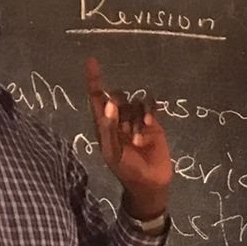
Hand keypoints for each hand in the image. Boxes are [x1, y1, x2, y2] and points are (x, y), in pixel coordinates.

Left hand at [85, 58, 170, 220]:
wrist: (150, 184)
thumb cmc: (127, 170)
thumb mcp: (113, 151)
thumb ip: (109, 127)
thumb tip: (110, 103)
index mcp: (104, 125)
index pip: (97, 97)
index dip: (94, 80)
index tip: (92, 61)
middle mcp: (119, 119)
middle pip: (117, 96)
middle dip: (120, 104)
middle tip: (126, 124)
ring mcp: (137, 121)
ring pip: (135, 103)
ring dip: (136, 118)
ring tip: (139, 140)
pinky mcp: (154, 125)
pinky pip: (150, 108)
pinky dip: (150, 113)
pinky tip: (150, 125)